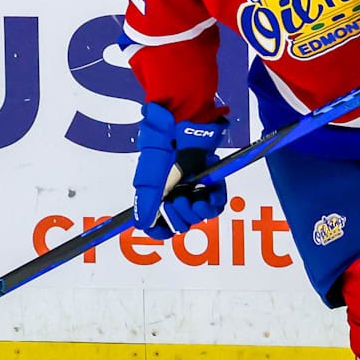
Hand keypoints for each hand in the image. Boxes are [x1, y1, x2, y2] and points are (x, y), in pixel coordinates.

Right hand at [131, 103, 227, 239]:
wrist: (185, 129)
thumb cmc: (164, 151)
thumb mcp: (150, 178)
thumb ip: (146, 204)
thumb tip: (142, 226)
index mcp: (158, 197)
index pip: (159, 227)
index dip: (162, 230)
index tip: (167, 229)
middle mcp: (176, 196)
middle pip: (182, 224)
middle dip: (182, 216)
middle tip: (180, 199)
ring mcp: (194, 191)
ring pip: (200, 217)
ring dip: (198, 209)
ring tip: (194, 191)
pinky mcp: (211, 185)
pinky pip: (217, 204)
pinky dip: (214, 200)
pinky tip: (207, 188)